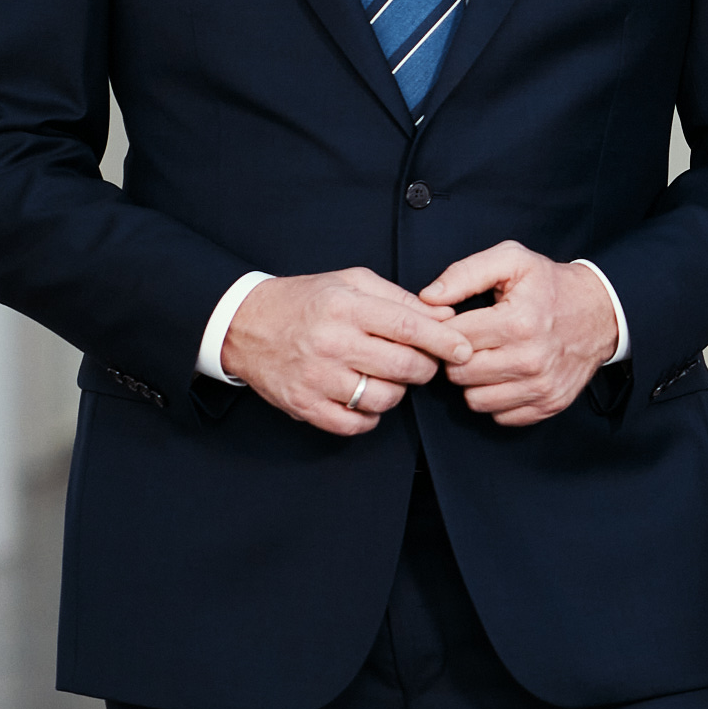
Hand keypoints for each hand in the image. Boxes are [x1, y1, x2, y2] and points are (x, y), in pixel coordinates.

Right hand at [221, 269, 467, 435]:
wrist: (243, 325)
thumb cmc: (305, 301)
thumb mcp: (351, 283)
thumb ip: (400, 299)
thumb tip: (444, 315)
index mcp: (346, 307)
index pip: (409, 327)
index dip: (444, 341)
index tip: (464, 349)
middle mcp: (331, 343)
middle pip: (403, 368)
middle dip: (425, 369)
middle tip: (423, 364)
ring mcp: (316, 378)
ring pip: (383, 399)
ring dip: (397, 392)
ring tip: (388, 377)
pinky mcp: (304, 406)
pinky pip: (354, 425)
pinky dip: (369, 418)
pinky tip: (366, 400)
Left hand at [418, 242, 620, 426]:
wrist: (601, 312)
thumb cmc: (550, 285)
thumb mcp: (512, 260)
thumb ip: (465, 273)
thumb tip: (428, 298)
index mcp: (519, 321)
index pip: (454, 339)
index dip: (448, 330)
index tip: (458, 323)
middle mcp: (531, 359)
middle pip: (460, 374)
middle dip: (458, 358)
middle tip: (473, 342)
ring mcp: (541, 386)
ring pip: (475, 400)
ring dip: (476, 382)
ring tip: (489, 359)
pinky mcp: (549, 404)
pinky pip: (500, 416)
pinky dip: (498, 399)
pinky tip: (506, 376)